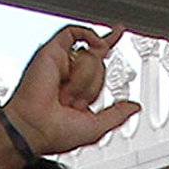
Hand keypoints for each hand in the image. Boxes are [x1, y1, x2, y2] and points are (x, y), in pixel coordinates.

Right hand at [0, 23, 139, 157]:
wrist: (34, 127)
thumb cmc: (56, 133)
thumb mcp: (96, 129)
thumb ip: (117, 115)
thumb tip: (134, 107)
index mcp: (78, 93)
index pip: (98, 66)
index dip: (107, 50)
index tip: (116, 36)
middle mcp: (70, 76)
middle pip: (100, 66)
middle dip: (91, 88)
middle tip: (72, 103)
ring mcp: (62, 62)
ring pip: (91, 56)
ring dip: (81, 81)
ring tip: (64, 94)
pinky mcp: (53, 51)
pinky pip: (76, 35)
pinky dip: (84, 40)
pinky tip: (83, 55)